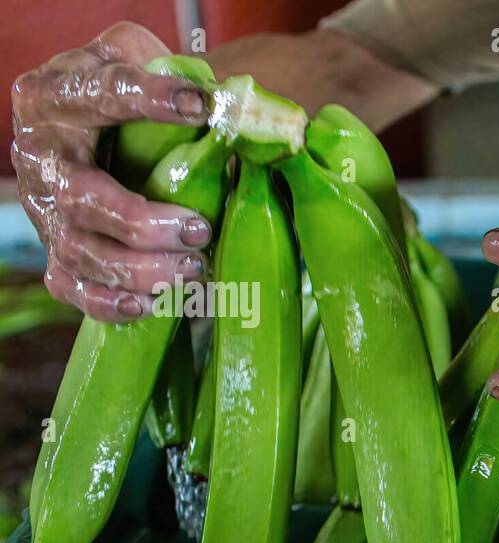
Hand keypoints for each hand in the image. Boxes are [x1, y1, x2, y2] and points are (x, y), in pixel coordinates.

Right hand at [12, 22, 211, 321]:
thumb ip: (171, 72)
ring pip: (78, 251)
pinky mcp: (56, 251)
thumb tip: (235, 107)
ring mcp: (44, 209)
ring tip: (193, 269)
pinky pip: (70, 286)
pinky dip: (109, 302)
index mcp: (56, 97)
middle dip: (142, 223)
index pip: (99, 93)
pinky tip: (151, 304)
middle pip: (79, 198)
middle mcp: (40, 155)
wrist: (86, 122)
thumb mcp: (137, 59)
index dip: (150, 101)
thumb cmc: (122, 91)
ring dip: (139, 270)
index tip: (202, 107)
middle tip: (199, 230)